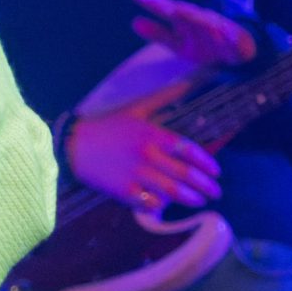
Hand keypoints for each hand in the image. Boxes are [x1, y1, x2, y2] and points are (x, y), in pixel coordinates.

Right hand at [64, 111, 221, 214]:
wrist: (74, 145)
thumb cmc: (108, 126)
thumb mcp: (137, 109)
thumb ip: (164, 98)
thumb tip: (187, 83)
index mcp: (153, 134)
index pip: (188, 150)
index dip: (207, 163)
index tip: (217, 172)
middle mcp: (147, 154)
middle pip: (184, 174)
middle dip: (205, 185)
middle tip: (216, 192)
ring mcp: (135, 174)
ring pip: (170, 191)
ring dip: (189, 198)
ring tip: (199, 201)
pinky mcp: (122, 191)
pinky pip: (148, 203)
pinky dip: (161, 206)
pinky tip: (169, 207)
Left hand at [127, 0, 256, 70]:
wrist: (235, 51)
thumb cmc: (204, 44)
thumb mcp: (178, 43)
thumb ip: (157, 33)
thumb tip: (134, 21)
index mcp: (183, 20)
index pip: (164, 6)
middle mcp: (197, 18)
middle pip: (180, 9)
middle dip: (166, 4)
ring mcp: (216, 26)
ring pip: (202, 19)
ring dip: (191, 15)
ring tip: (175, 10)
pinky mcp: (233, 36)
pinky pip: (228, 34)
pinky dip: (223, 31)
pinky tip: (218, 29)